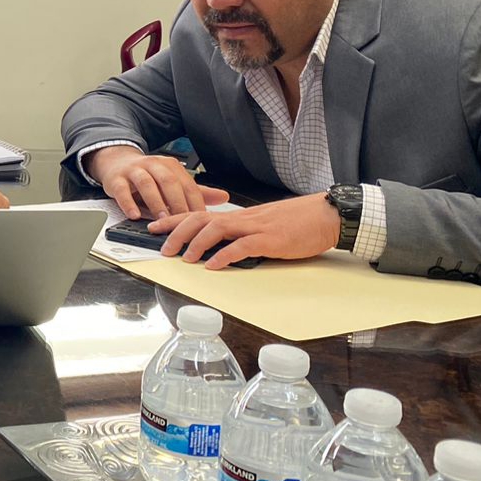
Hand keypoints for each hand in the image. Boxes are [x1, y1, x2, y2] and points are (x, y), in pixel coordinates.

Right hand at [86, 145, 228, 219]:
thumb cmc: (147, 175)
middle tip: (183, 220)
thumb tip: (224, 197)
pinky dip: (128, 203)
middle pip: (168, 181)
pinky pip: (122, 190)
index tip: (201, 219)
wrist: (116, 162)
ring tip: (162, 219)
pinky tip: (134, 215)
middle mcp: (152, 165)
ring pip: (146, 183)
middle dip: (177, 201)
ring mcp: (133, 171)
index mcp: (170, 166)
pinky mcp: (115, 179)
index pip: (186, 183)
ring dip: (155, 202)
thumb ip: (195, 191)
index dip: (195, 201)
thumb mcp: (172, 181)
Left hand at [146, 192, 340, 268]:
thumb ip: (242, 233)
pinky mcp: (270, 240)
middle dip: (176, 232)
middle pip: (200, 219)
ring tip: (184, 258)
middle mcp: (242, 218)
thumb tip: (222, 246)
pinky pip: (242, 246)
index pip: (199, 213)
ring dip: (196, 244)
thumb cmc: (297, 222)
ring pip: (216, 229)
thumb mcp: (263, 225)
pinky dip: (224, 256)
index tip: (155, 226)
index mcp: (239, 216)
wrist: (326, 215)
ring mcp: (255, 227)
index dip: (174, 219)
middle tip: (162, 248)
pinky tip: (213, 266)